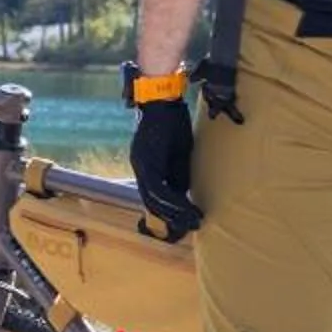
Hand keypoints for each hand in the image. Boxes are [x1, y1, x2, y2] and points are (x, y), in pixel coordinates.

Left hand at [130, 96, 201, 238]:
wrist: (163, 100)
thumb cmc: (173, 123)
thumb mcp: (179, 153)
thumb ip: (178, 174)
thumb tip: (184, 195)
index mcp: (147, 167)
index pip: (154, 197)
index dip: (169, 213)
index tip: (184, 225)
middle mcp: (140, 168)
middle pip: (152, 203)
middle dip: (171, 219)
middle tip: (187, 231)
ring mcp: (140, 165)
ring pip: (154, 199)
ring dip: (173, 213)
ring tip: (191, 223)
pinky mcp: (145, 161)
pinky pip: (157, 188)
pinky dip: (172, 201)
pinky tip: (185, 208)